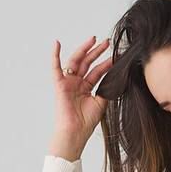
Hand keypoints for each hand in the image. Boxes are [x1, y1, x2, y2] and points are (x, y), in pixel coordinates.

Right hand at [47, 37, 112, 160]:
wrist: (75, 132)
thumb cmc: (86, 122)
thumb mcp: (101, 102)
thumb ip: (106, 88)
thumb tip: (115, 76)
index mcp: (86, 88)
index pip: (97, 71)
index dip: (106, 63)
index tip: (116, 56)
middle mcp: (77, 84)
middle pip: (87, 63)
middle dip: (96, 52)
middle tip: (106, 42)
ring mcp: (68, 83)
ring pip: (76, 61)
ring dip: (84, 49)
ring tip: (94, 39)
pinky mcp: (59, 85)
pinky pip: (55, 68)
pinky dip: (54, 56)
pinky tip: (56, 43)